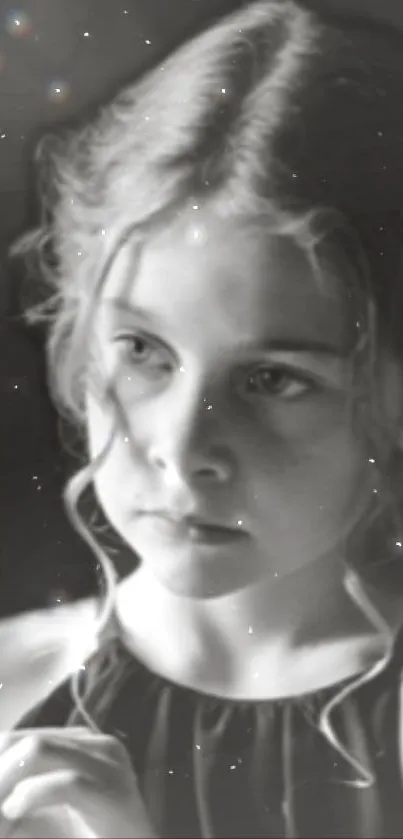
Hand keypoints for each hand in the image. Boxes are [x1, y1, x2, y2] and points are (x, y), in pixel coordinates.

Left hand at [0, 728, 155, 838]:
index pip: (16, 737)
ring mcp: (108, 762)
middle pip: (23, 740)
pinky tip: (14, 810)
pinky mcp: (113, 790)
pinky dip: (30, 796)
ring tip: (3, 812)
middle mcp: (96, 743)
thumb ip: (17, 794)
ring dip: (6, 781)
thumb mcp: (43, 811)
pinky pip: (64, 783)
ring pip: (38, 750)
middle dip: (0, 770)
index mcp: (80, 743)